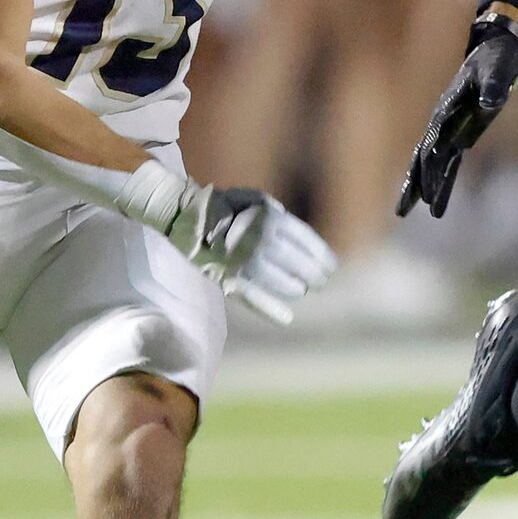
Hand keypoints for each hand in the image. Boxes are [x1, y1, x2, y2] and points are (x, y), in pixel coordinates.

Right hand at [168, 185, 336, 322]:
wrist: (186, 214)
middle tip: (323, 281)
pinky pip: (252, 296)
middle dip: (314, 274)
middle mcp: (259, 240)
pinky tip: (286, 318)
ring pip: (278, 281)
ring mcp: (242, 260)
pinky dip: (270, 309)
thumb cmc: (228, 206)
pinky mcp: (227, 276)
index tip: (331, 266)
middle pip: (297, 263)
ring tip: (304, 289)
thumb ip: (281, 218)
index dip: (321, 256)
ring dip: (295, 287)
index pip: (305, 242)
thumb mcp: (258, 200)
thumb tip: (303, 241)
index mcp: (270, 219)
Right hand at [399, 11, 517, 217]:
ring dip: (421, 188)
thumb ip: (493, 86)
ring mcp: (450, 129)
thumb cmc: (497, 59)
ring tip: (405, 212)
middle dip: (414, 183)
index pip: (434, 139)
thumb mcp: (498, 70)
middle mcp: (443, 121)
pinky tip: (436, 205)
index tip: (424, 182)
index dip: (429, 161)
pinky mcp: (461, 134)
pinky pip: (449, 164)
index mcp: (448, 106)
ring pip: (430, 164)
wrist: (495, 50)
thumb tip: (489, 102)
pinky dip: (443, 183)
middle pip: (422, 157)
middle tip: (401, 209)